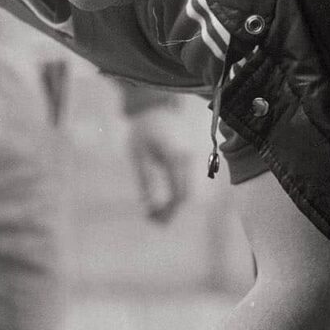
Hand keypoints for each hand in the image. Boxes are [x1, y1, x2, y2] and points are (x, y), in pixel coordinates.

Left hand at [125, 101, 198, 222]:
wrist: (156, 109)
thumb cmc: (143, 130)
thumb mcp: (138, 154)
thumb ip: (145, 178)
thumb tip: (148, 204)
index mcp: (176, 158)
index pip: (180, 193)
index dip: (167, 210)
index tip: (150, 218)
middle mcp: (188, 160)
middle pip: (185, 196)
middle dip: (169, 212)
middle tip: (150, 220)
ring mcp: (191, 160)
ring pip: (187, 191)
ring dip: (171, 207)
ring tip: (151, 215)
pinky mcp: (188, 161)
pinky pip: (184, 183)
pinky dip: (174, 196)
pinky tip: (159, 202)